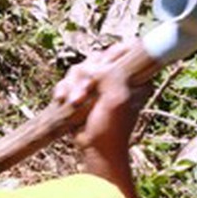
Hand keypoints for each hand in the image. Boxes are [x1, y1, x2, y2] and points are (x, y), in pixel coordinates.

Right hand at [52, 41, 151, 158]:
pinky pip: (67, 81)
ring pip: (79, 70)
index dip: (111, 55)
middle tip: (85, 92)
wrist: (95, 149)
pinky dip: (62, 89)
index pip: (124, 48)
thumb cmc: (112, 128)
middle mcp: (116, 76)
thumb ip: (110, 74)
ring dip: (72, 85)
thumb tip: (92, 64)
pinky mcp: (81, 93)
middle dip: (85, 75)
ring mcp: (98, 85)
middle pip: (96, 58)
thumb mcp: (117, 99)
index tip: (103, 68)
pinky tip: (61, 99)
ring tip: (74, 102)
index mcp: (135, 75)